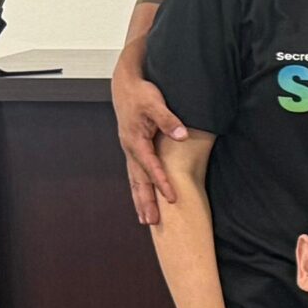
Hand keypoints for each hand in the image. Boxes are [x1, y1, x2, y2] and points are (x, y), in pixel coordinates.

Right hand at [112, 62, 184, 227]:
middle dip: (145, 201)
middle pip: (138, 181)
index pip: (150, 167)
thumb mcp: (156, 103)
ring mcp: (130, 151)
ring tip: (145, 220)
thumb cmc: (142, 94)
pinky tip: (143, 200)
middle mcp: (130, 149)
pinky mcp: (133, 150)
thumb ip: (169, 120)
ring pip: (134, 180)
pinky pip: (135, 174)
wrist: (125, 85)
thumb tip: (182, 135)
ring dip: (139, 200)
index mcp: (136, 141)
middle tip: (152, 222)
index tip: (172, 198)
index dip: (161, 182)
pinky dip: (139, 189)